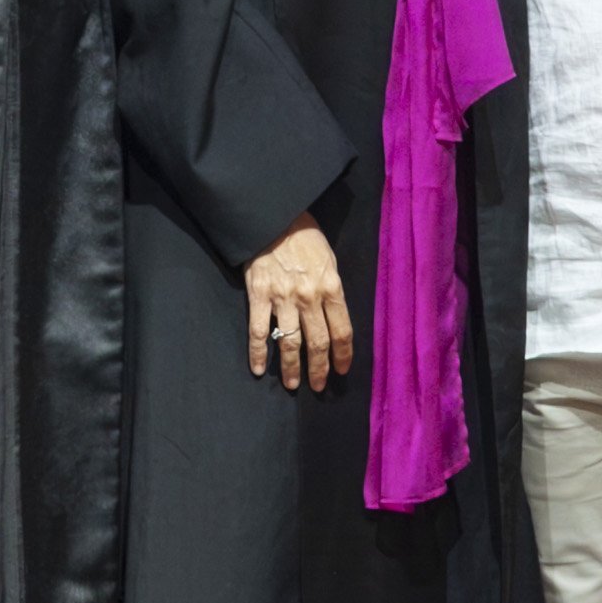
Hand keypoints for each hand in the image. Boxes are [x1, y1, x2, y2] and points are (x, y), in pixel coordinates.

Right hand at [244, 214, 353, 391]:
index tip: (342, 370)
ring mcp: (283, 298)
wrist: (274, 216)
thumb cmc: (304, 235)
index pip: (342, 330)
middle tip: (319, 386)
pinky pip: (259, 331)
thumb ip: (332, 289)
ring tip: (291, 384)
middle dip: (319, 368)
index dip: (343, 355)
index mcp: (331, 287)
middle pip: (318, 342)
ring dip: (291, 368)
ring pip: (290, 342)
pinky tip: (258, 369)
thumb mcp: (329, 260)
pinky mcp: (259, 295)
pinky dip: (258, 353)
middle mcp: (310, 296)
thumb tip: (333, 316)